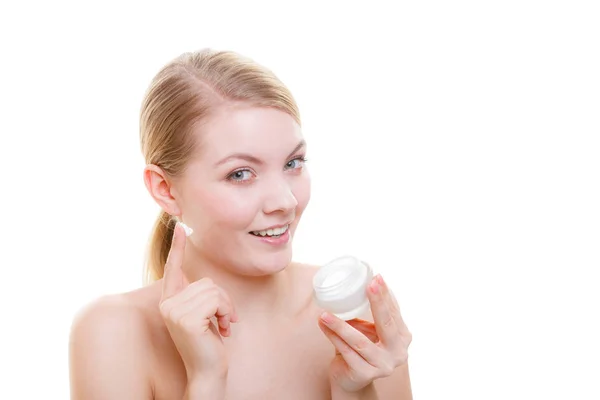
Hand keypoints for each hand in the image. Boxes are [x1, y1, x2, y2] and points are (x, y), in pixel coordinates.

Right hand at [159, 222, 237, 380]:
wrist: (207, 372)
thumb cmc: (208, 343)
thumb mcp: (203, 314)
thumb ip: (200, 297)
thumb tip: (206, 283)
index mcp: (170, 301)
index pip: (173, 269)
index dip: (176, 248)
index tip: (179, 226)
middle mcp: (168, 304)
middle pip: (206, 282)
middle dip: (222, 300)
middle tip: (223, 320)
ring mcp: (174, 311)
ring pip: (213, 291)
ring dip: (226, 308)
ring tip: (223, 325)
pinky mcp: (186, 319)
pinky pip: (217, 300)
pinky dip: (226, 313)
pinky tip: (223, 329)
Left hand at [318, 274, 411, 392]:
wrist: (352, 380)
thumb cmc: (360, 349)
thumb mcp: (368, 329)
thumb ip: (368, 313)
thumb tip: (358, 283)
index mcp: (403, 338)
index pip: (394, 312)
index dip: (385, 294)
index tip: (376, 277)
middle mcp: (398, 353)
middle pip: (386, 324)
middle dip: (378, 302)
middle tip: (368, 285)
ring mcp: (383, 366)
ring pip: (359, 341)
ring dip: (340, 325)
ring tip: (325, 313)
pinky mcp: (365, 374)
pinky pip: (346, 352)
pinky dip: (333, 337)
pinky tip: (323, 325)